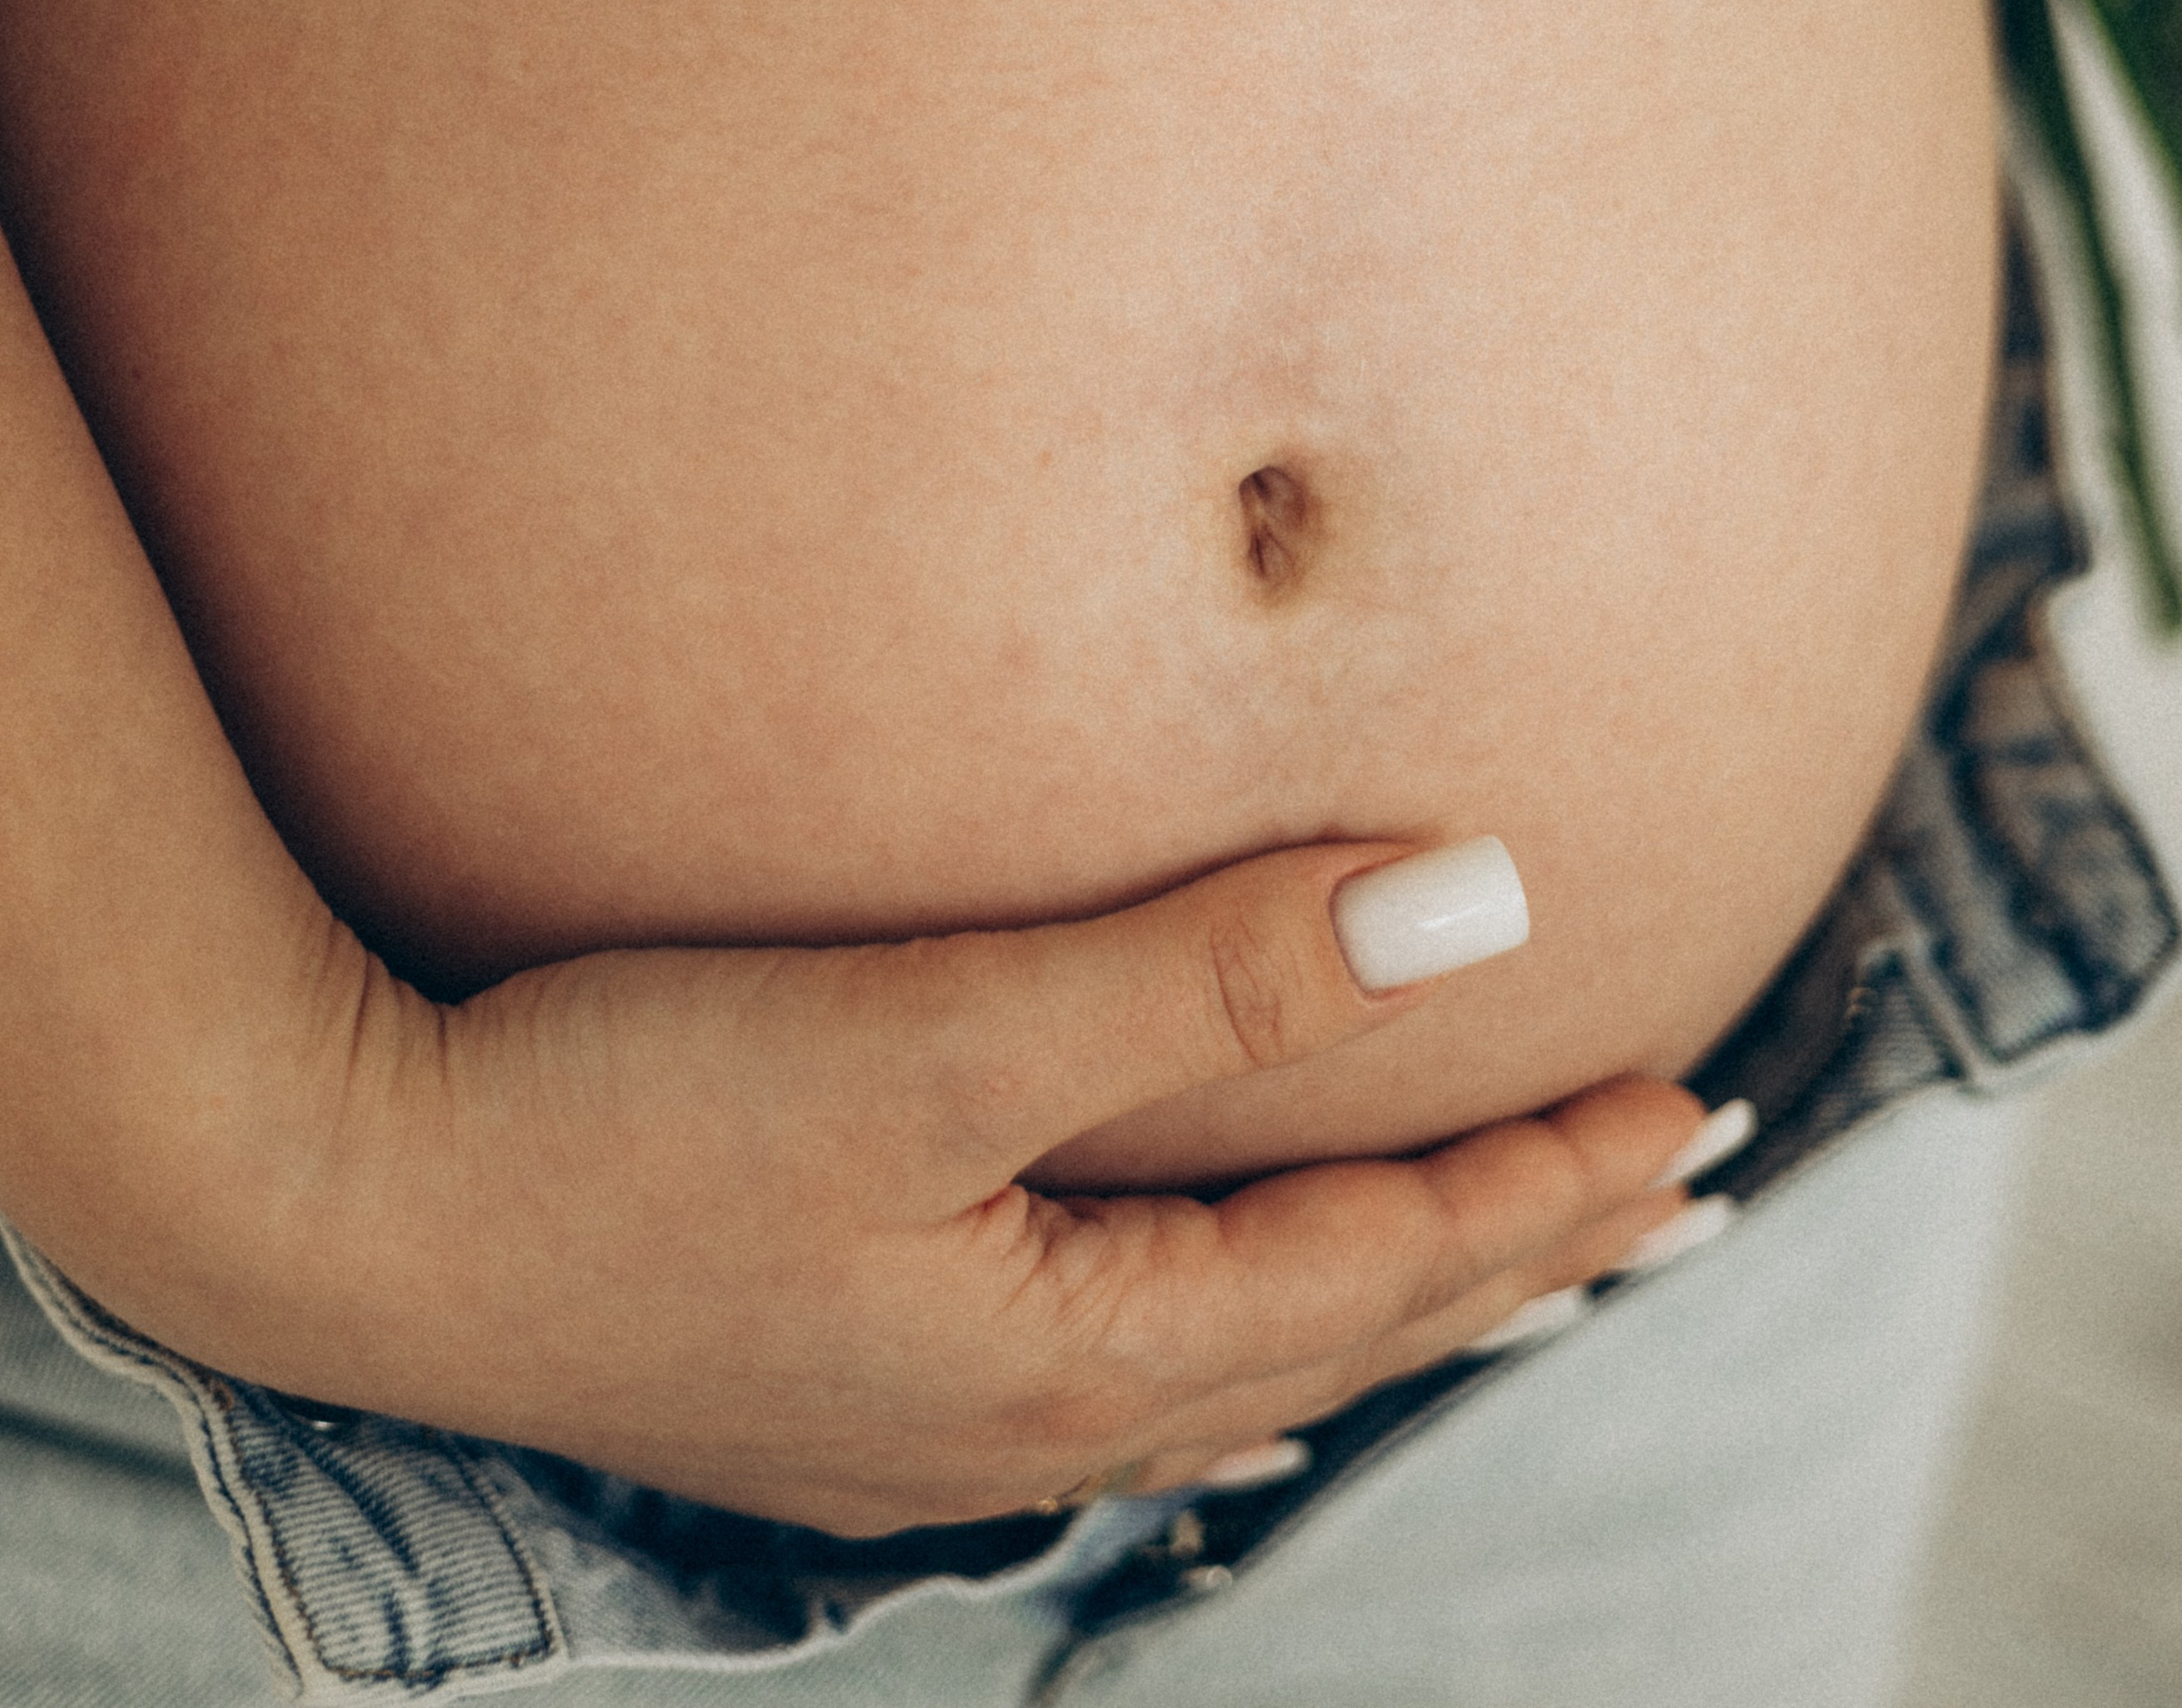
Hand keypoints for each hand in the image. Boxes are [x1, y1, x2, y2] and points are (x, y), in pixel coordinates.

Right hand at [249, 843, 1704, 1535]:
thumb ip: (1200, 972)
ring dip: (1381, 1293)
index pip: (1381, 1271)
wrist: (355, 1208)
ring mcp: (933, 1412)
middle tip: (1661, 1198)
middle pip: (1335, 1334)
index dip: (1546, 1189)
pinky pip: (1121, 1363)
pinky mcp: (849, 1366)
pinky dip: (1234, 1319)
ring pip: (1235, 1357)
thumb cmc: (632, 1119)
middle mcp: (1029, 1415)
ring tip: (1495, 1259)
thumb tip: (1470, 905)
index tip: (1687, 1109)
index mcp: (1078, 1349)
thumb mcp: (937, 1032)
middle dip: (1511, 1259)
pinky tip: (1219, 1329)